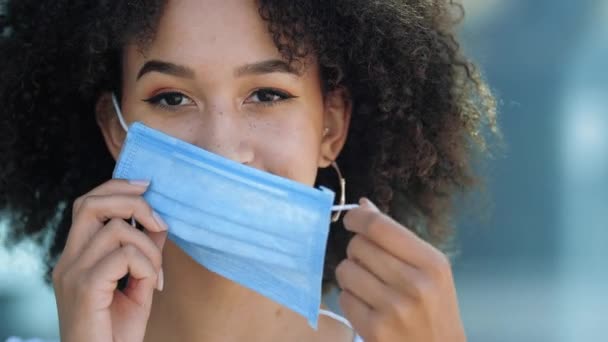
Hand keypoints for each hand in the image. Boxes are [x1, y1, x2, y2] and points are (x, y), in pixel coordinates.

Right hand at [52, 179, 168, 341]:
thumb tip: (159, 223)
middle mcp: (68, 260)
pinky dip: (147, 266)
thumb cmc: (117, 331)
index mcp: (77, 257)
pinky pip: (124, 256)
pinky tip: (151, 286)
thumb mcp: (137, 284)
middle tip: (160, 223)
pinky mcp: (85, 287)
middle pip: (91, 203)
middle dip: (133, 203)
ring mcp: (73, 273)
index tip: (147, 186)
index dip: (117, 188)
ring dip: (149, 247)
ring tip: (156, 274)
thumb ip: (144, 253)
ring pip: (117, 229)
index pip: (87, 204)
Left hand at [336, 198, 465, 341]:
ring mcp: (394, 308)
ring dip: (351, 276)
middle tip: (370, 265)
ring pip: (346, 270)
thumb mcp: (430, 271)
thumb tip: (363, 205)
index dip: (356, 218)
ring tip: (369, 287)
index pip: (379, 227)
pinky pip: (343, 298)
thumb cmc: (435, 309)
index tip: (350, 219)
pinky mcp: (375, 329)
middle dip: (357, 251)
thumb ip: (397, 238)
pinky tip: (368, 307)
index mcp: (431, 263)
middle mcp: (415, 284)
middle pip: (358, 246)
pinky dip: (350, 300)